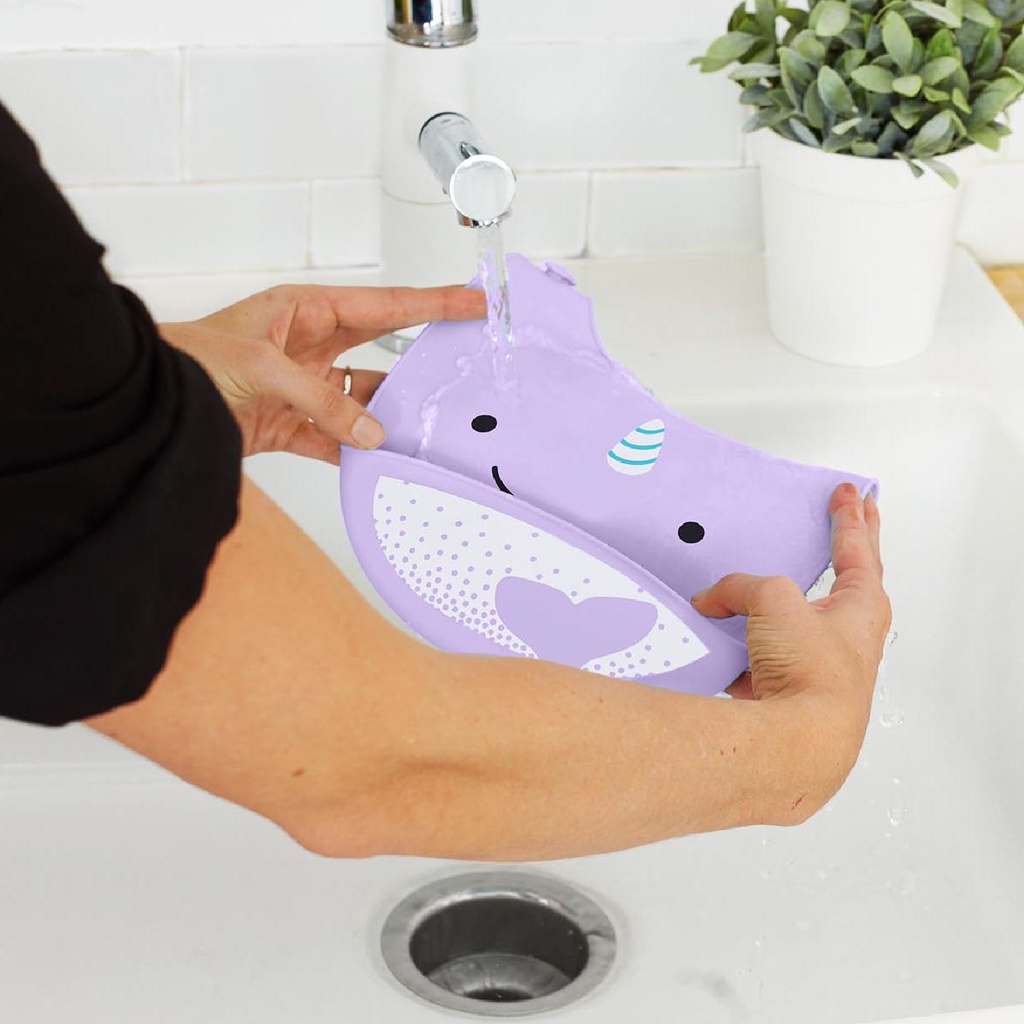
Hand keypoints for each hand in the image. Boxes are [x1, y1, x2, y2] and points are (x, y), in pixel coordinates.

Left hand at [160, 284, 485, 462]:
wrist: (151, 407)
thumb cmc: (189, 360)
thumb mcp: (261, 368)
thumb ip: (322, 402)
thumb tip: (370, 432)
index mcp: (306, 312)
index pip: (385, 305)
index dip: (433, 303)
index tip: (473, 301)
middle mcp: (311, 347)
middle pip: (384, 352)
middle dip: (422, 359)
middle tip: (464, 363)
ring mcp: (305, 388)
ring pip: (365, 402)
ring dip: (388, 417)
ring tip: (424, 427)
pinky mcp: (293, 425)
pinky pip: (338, 440)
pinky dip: (356, 452)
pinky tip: (378, 461)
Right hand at [692, 483, 890, 797]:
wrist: (797, 742)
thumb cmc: (811, 675)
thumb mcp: (774, 602)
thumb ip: (741, 588)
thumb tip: (714, 599)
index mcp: (862, 606)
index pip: (858, 548)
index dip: (850, 516)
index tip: (851, 494)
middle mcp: (847, 636)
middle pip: (847, 580)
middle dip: (847, 548)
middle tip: (852, 519)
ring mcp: (817, 663)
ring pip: (796, 619)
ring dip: (782, 600)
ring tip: (763, 580)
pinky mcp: (787, 688)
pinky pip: (760, 652)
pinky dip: (742, 640)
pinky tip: (720, 636)